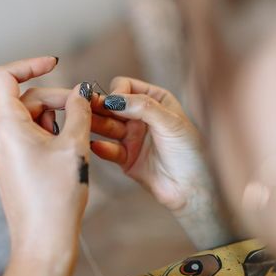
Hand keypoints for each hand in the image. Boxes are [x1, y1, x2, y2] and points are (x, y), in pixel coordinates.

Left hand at [0, 57, 93, 275]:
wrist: (44, 241)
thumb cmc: (57, 195)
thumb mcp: (74, 146)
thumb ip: (79, 111)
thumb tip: (81, 91)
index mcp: (6, 125)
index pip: (5, 77)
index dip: (30, 64)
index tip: (56, 62)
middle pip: (28, 99)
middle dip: (59, 99)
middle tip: (88, 110)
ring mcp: (3, 151)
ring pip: (32, 118)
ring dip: (58, 119)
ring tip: (81, 138)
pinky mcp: (11, 164)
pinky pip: (30, 136)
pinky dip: (51, 134)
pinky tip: (71, 150)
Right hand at [90, 77, 205, 211]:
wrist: (193, 189)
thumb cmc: (190, 152)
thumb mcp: (170, 122)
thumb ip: (142, 107)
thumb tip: (113, 99)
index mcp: (156, 100)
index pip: (126, 86)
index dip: (117, 93)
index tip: (113, 103)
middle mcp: (142, 116)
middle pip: (111, 106)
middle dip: (99, 108)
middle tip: (83, 110)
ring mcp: (132, 137)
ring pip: (106, 126)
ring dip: (97, 125)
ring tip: (85, 126)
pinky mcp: (126, 158)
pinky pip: (108, 149)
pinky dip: (102, 148)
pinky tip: (97, 147)